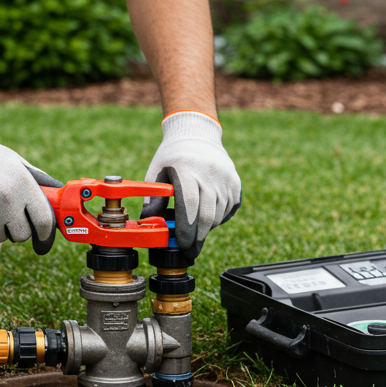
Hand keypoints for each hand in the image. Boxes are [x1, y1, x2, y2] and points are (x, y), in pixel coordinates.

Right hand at [0, 117, 60, 254]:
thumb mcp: (13, 160)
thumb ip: (37, 177)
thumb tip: (58, 192)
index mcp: (23, 183)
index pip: (44, 220)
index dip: (46, 234)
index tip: (43, 238)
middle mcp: (7, 200)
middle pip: (22, 234)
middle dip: (17, 230)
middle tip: (7, 217)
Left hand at [140, 111, 240, 257]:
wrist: (197, 134)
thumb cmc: (172, 156)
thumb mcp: (156, 172)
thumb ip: (152, 198)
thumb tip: (149, 224)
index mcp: (187, 169)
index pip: (189, 205)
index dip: (186, 229)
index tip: (182, 245)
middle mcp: (210, 174)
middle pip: (206, 215)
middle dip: (197, 238)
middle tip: (189, 252)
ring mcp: (226, 178)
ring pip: (218, 215)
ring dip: (206, 229)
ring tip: (194, 233)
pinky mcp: (235, 183)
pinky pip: (228, 209)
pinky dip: (217, 219)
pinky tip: (206, 217)